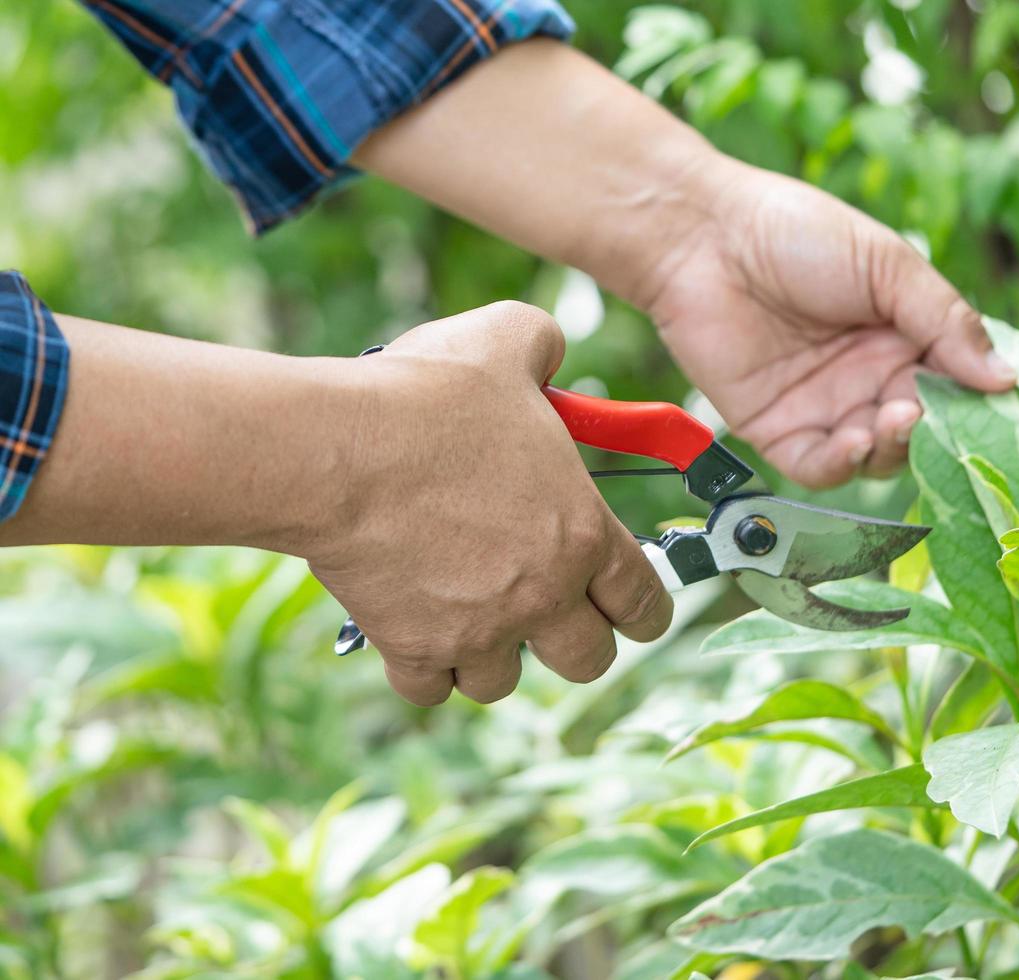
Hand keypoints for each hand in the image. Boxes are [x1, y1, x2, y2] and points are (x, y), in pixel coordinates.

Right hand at [308, 303, 672, 705]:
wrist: (337, 450)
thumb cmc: (428, 395)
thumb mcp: (506, 339)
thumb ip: (544, 346)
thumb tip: (548, 351)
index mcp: (582, 532)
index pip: (643, 602)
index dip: (645, 612)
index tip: (636, 616)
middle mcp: (542, 594)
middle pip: (588, 661)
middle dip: (576, 644)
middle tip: (552, 615)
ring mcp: (478, 629)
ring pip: (502, 682)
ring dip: (492, 655)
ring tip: (472, 612)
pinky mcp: (412, 647)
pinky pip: (430, 688)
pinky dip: (424, 668)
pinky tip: (414, 629)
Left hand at [646, 162, 1016, 488]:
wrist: (705, 238)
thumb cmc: (797, 233)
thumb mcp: (888, 266)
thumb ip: (946, 322)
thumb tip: (1006, 378)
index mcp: (902, 335)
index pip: (954, 384)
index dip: (972, 400)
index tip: (990, 404)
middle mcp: (868, 377)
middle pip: (921, 430)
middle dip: (932, 429)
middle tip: (925, 410)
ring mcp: (825, 407)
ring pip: (878, 457)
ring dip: (893, 449)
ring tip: (892, 419)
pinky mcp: (779, 430)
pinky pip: (822, 468)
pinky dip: (844, 464)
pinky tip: (854, 440)